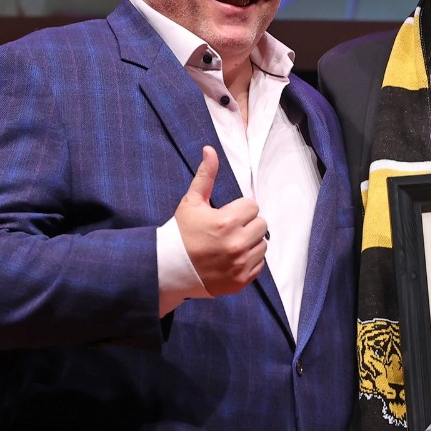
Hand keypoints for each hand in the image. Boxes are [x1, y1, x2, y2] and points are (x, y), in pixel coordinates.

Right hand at [175, 146, 267, 295]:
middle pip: (262, 225)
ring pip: (262, 245)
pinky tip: (232, 259)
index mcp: (227, 221)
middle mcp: (237, 244)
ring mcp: (240, 264)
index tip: (225, 216)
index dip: (239, 209)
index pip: (253, 206)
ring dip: (250, 243)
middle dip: (247, 225)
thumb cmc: (181, 233)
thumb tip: (210, 149)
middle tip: (229, 230)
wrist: (169, 269)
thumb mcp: (191, 202)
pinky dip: (249, 261)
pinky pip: (259, 265)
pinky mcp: (241, 280)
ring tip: (230, 244)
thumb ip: (205, 176)